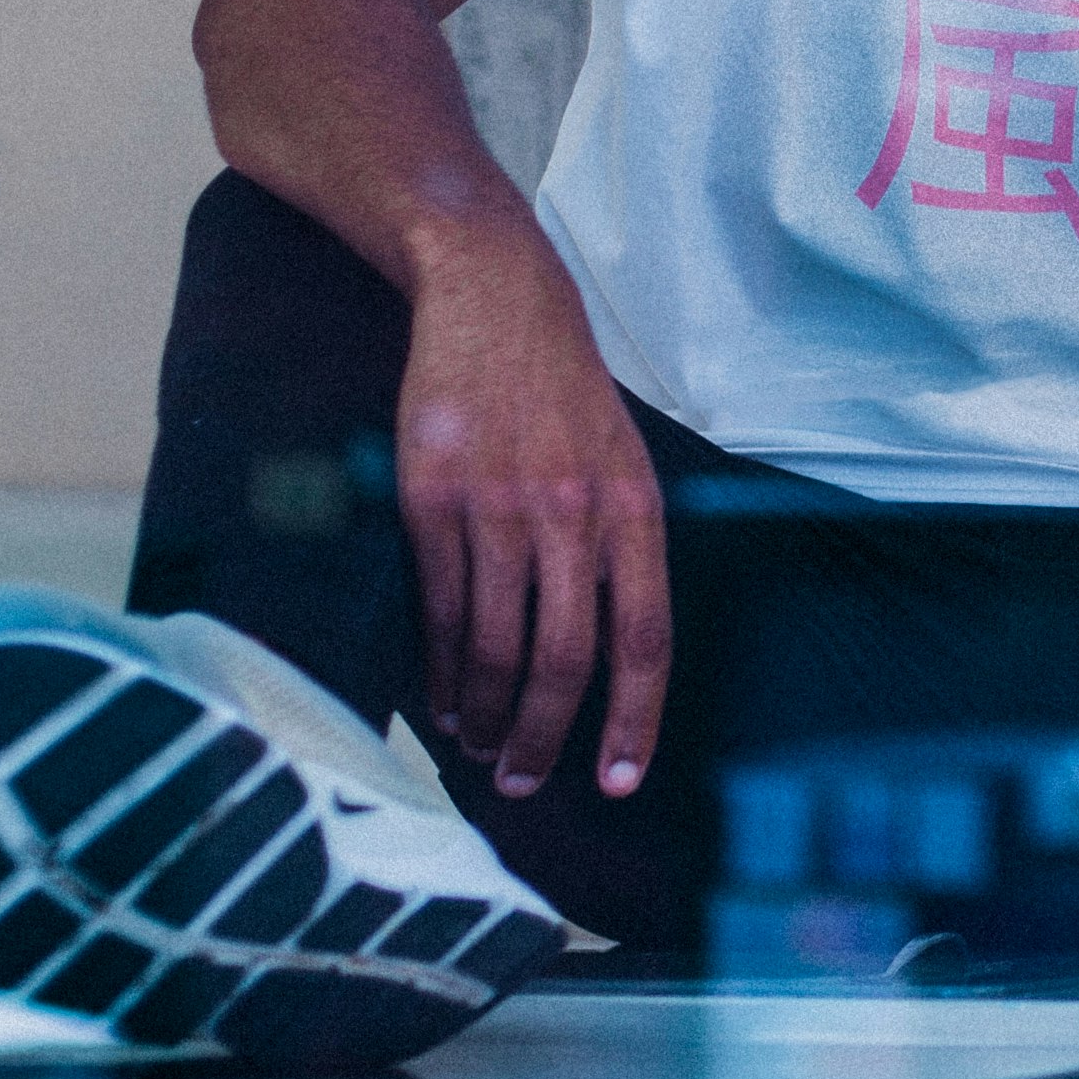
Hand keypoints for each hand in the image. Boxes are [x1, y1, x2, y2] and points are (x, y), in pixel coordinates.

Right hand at [392, 230, 672, 800]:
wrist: (495, 298)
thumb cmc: (565, 395)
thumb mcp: (626, 462)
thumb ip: (621, 548)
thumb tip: (612, 653)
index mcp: (635, 512)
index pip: (645, 639)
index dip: (633, 719)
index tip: (617, 781)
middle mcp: (573, 516)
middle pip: (565, 657)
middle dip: (543, 736)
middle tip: (520, 780)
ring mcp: (499, 506)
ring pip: (493, 643)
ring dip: (483, 710)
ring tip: (475, 746)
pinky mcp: (433, 497)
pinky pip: (438, 605)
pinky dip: (437, 665)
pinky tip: (437, 695)